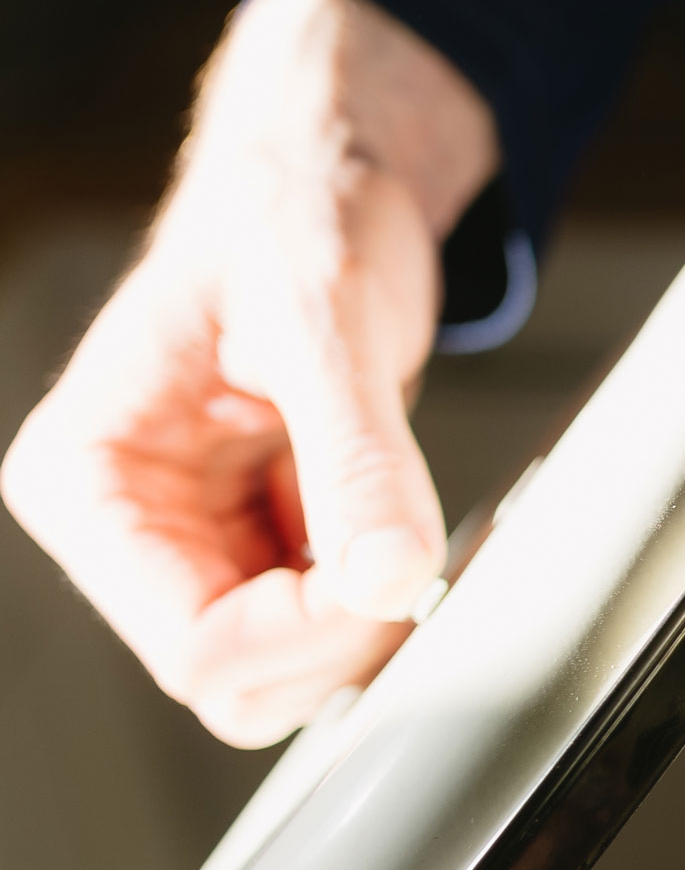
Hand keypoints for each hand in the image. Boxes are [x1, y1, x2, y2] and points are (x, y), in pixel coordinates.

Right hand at [2, 0, 498, 745]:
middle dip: (340, 637)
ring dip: (370, 621)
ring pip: (290, 675)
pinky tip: (409, 522)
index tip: (390, 564)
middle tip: (411, 543)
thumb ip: (357, 462)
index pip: (195, 648)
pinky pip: (331, 628)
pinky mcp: (266, 550)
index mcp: (89, 482)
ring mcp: (199, 549)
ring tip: (409, 514)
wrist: (330, 183)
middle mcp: (130, 531)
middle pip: (240, 686)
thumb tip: (390, 579)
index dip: (309, 631)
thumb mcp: (325, 325)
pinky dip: (388, 596)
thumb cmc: (294, 221)